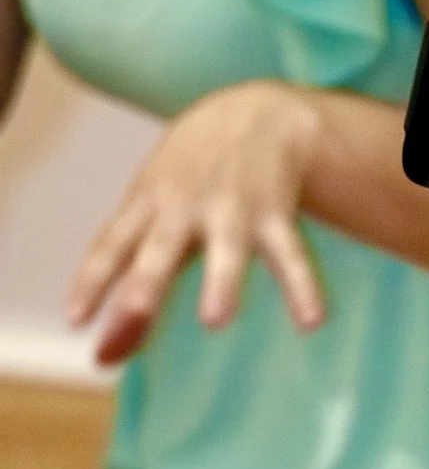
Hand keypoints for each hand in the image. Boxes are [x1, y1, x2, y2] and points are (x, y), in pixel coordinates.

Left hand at [69, 78, 323, 363]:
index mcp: (146, 201)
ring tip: (216, 318)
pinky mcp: (274, 213)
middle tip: (134, 314)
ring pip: (227, 248)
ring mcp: (232, 209)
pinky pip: (290, 253)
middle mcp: (185, 205)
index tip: (76, 319)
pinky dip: (302, 286)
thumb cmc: (190, 172)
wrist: (259, 111)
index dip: (92, 280)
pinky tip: (312, 321)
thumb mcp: (150, 204)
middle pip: (162, 248)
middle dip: (148, 283)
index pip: (111, 244)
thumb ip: (127, 278)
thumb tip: (104, 357)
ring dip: (221, 282)